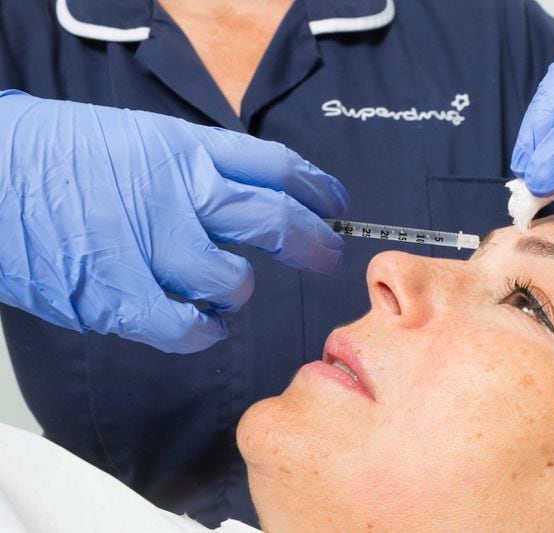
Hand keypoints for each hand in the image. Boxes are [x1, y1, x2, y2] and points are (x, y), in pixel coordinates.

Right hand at [0, 91, 348, 352]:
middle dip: (313, 243)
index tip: (333, 204)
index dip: (315, 188)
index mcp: (181, 149)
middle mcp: (176, 193)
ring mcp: (151, 245)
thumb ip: (194, 168)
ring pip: (233, 281)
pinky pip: (189, 327)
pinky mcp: (120, 296)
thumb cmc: (56, 155)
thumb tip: (247, 197)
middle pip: (274, 221)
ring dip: (235, 290)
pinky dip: (203, 332)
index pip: (273, 167)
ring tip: (220, 288)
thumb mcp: (137, 139)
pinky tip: (203, 325)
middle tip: (326, 254)